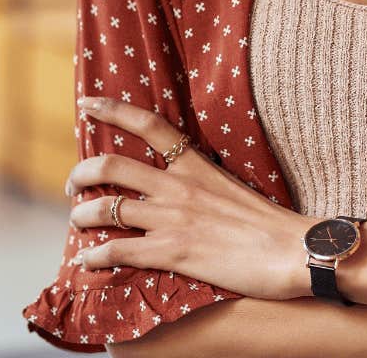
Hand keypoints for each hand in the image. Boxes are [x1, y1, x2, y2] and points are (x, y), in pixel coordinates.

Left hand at [64, 95, 314, 301]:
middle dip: (81, 174)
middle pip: (111, 167)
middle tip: (73, 186)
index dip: (111, 110)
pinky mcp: (172, 253)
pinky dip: (96, 257)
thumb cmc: (269, 223)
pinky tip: (88, 262)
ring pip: (106, 209)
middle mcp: (177, 186)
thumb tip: (183, 187)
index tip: (86, 105)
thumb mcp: (231, 185)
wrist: (293, 250)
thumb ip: (202, 182)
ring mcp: (172, 219)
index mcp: (195, 164)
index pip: (148, 125)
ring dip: (82, 216)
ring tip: (77, 222)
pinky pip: (119, 251)